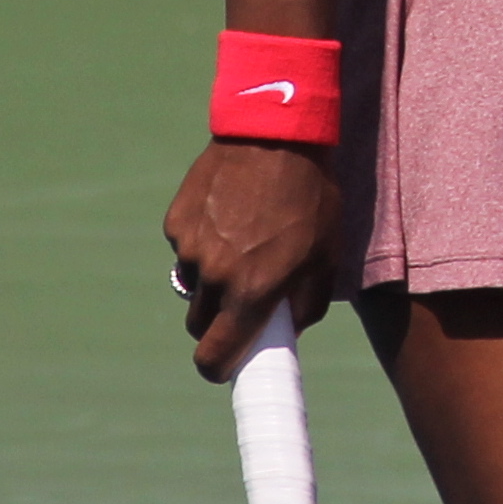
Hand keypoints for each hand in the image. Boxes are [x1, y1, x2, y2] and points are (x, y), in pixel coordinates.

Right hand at [164, 139, 342, 380]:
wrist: (276, 136)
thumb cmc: (312, 198)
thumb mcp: (326, 255)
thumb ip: (305, 303)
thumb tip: (287, 330)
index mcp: (251, 292)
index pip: (214, 356)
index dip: (218, 367)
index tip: (225, 365)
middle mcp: (214, 276)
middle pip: (200, 324)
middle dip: (218, 321)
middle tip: (244, 299)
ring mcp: (190, 248)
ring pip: (193, 285)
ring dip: (211, 279)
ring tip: (244, 242)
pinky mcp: (176, 222)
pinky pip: (185, 249)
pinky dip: (202, 244)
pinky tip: (230, 215)